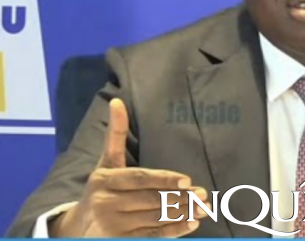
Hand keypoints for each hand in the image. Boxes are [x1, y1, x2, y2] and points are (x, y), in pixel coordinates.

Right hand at [49, 98, 210, 237]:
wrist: (75, 228)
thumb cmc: (100, 189)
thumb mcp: (105, 162)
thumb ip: (115, 134)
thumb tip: (117, 101)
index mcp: (104, 180)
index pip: (140, 179)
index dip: (164, 180)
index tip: (187, 180)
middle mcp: (106, 203)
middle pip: (150, 199)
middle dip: (180, 197)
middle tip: (203, 194)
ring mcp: (112, 226)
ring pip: (154, 218)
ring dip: (182, 213)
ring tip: (203, 207)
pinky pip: (151, 235)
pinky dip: (173, 231)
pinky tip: (191, 224)